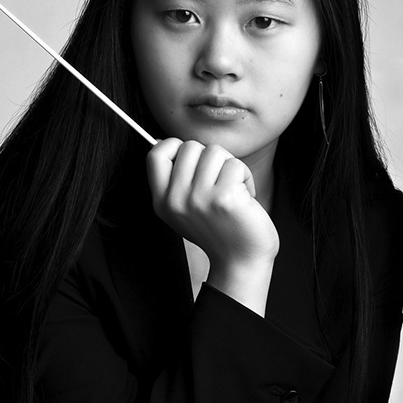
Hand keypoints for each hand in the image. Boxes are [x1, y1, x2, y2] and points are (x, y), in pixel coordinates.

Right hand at [146, 139, 278, 314]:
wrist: (240, 261)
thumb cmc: (218, 229)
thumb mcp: (183, 208)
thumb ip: (173, 179)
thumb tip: (165, 142)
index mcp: (162, 201)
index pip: (156, 153)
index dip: (175, 147)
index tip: (192, 162)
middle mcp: (176, 200)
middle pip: (189, 146)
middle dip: (209, 158)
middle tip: (218, 181)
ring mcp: (199, 199)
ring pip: (214, 151)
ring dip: (230, 166)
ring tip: (232, 189)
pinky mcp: (224, 198)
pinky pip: (235, 165)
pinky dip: (246, 177)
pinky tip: (245, 198)